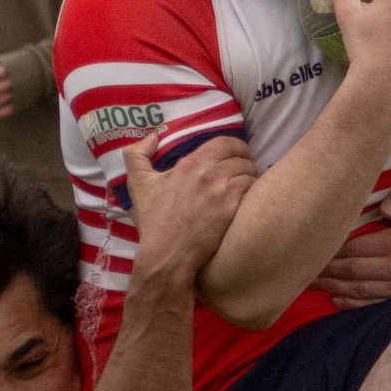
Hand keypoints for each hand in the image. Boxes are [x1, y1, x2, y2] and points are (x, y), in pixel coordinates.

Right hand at [124, 133, 255, 277]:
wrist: (167, 254)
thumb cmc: (154, 221)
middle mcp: (209, 172)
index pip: (225, 142)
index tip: (237, 155)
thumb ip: (137, 155)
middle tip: (244, 170)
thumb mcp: (138, 184)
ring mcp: (222, 191)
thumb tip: (152, 136)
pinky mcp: (233, 209)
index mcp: (190, 163)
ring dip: (251, 177)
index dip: (236, 147)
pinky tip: (250, 200)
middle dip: (245, 161)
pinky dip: (253, 191)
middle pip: (241, 157)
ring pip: (249, 173)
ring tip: (247, 186)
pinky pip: (253, 190)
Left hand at [313, 188, 390, 305]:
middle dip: (327, 270)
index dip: (333, 249)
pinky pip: (371, 303)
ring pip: (359, 289)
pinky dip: (350, 304)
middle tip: (304, 267)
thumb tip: (385, 207)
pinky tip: (333, 299)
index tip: (314, 247)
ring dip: (333, 287)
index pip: (356, 248)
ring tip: (312, 283)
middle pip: (354, 270)